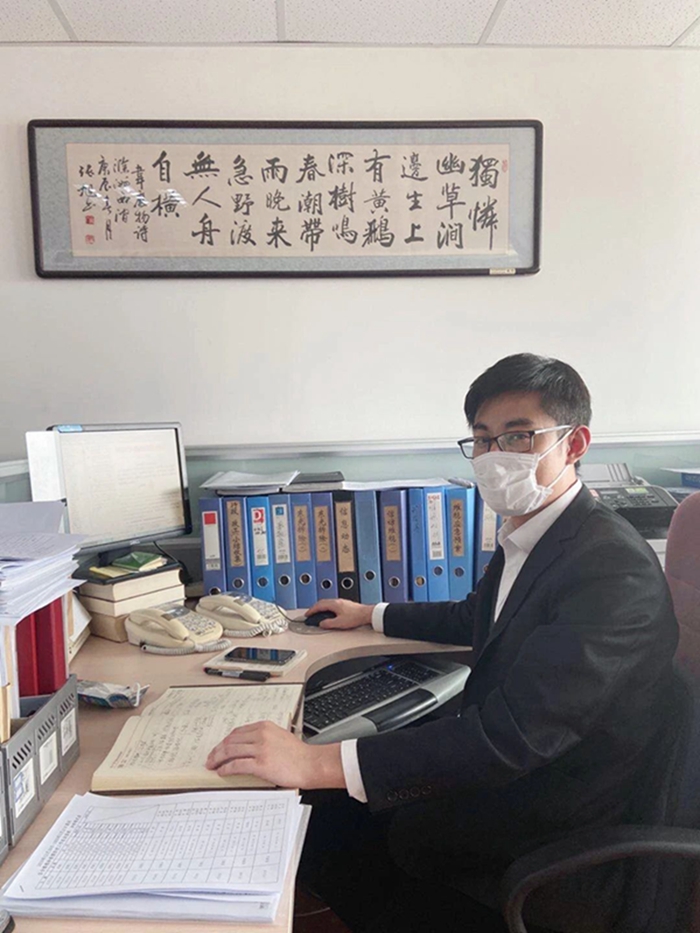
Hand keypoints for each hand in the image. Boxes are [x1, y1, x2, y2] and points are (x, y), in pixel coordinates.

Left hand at [206, 720, 345, 789]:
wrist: (310, 764)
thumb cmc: (298, 754)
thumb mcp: (280, 736)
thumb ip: (264, 737)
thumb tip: (248, 746)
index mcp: (264, 726)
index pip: (237, 732)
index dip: (225, 741)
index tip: (219, 747)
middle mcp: (261, 735)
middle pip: (231, 740)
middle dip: (217, 750)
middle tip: (211, 758)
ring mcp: (260, 749)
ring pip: (231, 751)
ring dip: (218, 759)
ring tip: (212, 765)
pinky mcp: (261, 764)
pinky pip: (237, 764)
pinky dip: (226, 768)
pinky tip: (222, 771)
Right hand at [305, 598, 373, 629]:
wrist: (367, 614)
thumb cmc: (356, 617)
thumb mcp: (340, 623)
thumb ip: (329, 624)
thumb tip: (322, 624)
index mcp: (334, 604)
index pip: (319, 606)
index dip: (311, 610)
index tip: (307, 614)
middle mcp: (337, 601)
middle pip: (322, 602)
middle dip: (314, 608)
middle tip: (310, 613)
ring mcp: (341, 602)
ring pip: (327, 603)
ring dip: (321, 607)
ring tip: (317, 613)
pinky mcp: (345, 604)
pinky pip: (332, 604)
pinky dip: (327, 608)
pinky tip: (328, 613)